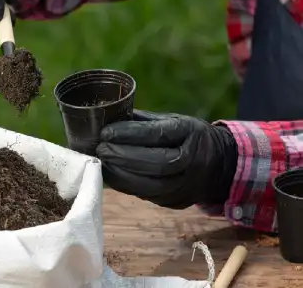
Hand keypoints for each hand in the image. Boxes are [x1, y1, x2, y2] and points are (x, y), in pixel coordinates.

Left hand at [96, 110, 237, 208]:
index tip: (106, 132)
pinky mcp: (176, 202)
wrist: (220, 165)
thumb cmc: (188, 137)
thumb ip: (144, 122)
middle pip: (155, 163)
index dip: (130, 134)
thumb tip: (109, 119)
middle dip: (122, 156)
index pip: (159, 135)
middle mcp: (193, 161)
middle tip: (100, 149)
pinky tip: (112, 176)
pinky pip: (147, 196)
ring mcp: (187, 185)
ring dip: (120, 175)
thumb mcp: (174, 121)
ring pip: (150, 185)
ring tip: (102, 163)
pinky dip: (126, 186)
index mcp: (192, 133)